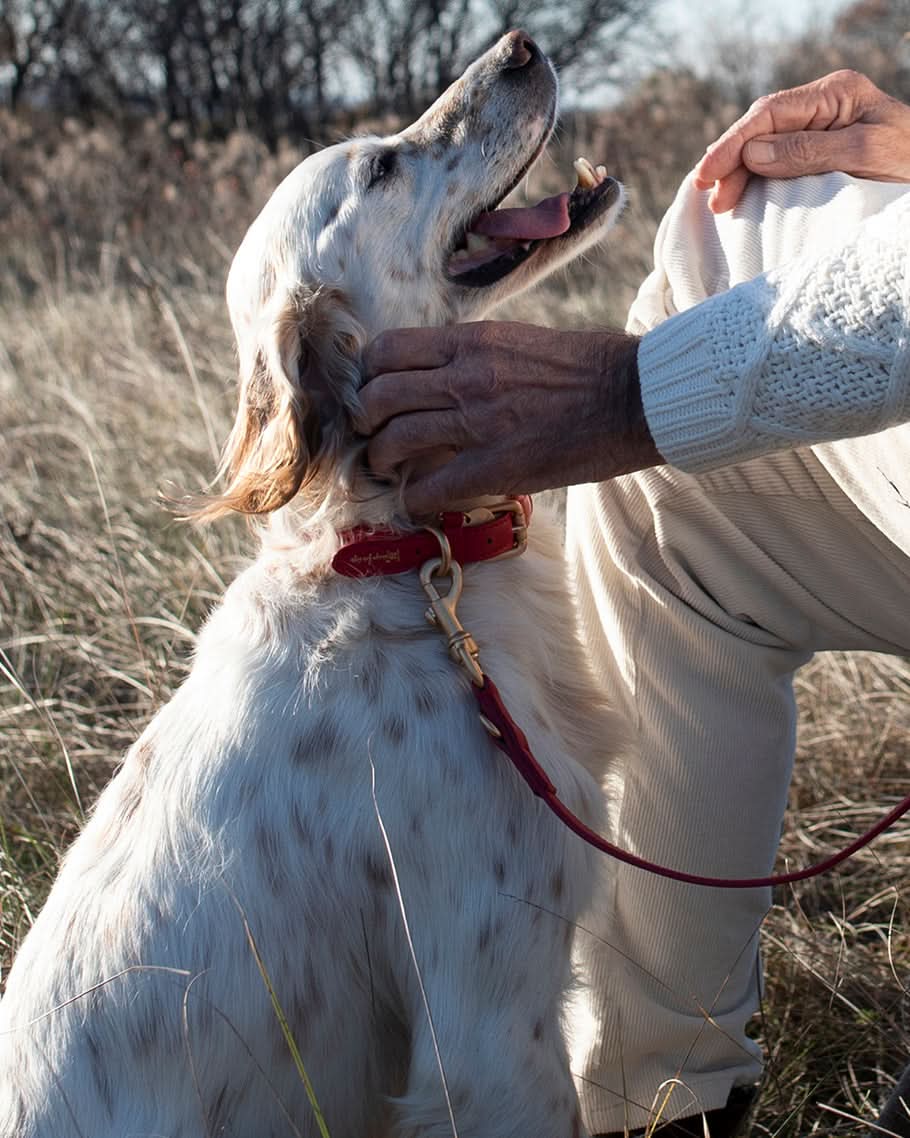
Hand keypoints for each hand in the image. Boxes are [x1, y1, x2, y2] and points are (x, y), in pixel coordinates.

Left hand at [357, 321, 659, 515]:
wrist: (637, 396)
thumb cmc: (589, 367)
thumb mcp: (520, 341)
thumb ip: (476, 355)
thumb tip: (443, 372)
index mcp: (472, 341)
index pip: (387, 350)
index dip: (369, 376)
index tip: (375, 392)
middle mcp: (466, 376)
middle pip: (380, 396)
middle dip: (365, 420)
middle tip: (372, 434)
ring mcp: (479, 422)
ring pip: (395, 440)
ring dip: (381, 459)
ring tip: (386, 468)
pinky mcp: (498, 466)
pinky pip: (431, 487)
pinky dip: (415, 497)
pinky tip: (419, 500)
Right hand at [694, 69, 909, 212]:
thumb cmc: (908, 162)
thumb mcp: (862, 154)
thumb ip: (807, 151)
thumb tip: (753, 153)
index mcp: (835, 93)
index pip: (770, 113)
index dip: (734, 143)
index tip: (708, 173)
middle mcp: (822, 106)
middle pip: (762, 129)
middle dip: (731, 161)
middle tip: (711, 196)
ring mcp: (819, 128)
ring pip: (765, 146)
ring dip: (739, 173)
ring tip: (720, 201)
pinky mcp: (818, 152)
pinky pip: (777, 162)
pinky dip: (754, 178)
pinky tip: (738, 190)